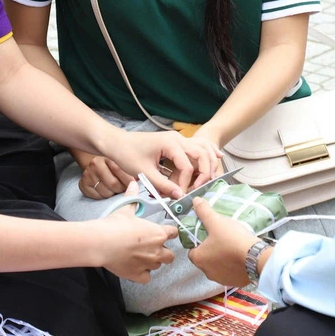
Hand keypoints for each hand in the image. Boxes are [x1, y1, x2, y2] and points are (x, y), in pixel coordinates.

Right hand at [78, 155, 133, 198]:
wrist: (96, 166)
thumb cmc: (113, 166)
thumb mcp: (122, 163)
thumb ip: (132, 170)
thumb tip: (143, 181)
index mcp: (108, 156)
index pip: (120, 171)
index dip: (129, 181)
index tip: (134, 185)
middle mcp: (96, 164)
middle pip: (114, 184)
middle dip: (122, 189)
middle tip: (124, 188)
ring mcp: (88, 174)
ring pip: (106, 192)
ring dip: (113, 194)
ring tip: (114, 189)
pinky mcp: (82, 184)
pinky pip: (97, 196)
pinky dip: (103, 196)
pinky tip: (105, 190)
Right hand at [91, 182, 177, 282]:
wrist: (102, 243)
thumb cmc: (116, 225)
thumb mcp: (126, 209)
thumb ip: (133, 197)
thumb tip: (134, 184)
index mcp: (158, 233)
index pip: (173, 233)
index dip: (169, 232)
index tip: (164, 232)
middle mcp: (157, 250)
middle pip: (170, 255)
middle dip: (164, 251)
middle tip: (152, 247)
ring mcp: (149, 265)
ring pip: (158, 266)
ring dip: (153, 261)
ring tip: (141, 256)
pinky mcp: (138, 275)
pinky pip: (147, 277)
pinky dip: (143, 274)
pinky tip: (135, 268)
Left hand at [106, 130, 220, 198]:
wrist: (116, 142)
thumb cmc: (127, 154)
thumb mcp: (144, 172)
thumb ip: (162, 185)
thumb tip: (178, 196)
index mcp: (170, 144)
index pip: (186, 166)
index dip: (184, 183)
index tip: (178, 195)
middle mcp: (177, 139)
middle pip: (201, 154)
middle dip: (204, 172)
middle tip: (200, 188)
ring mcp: (178, 139)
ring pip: (202, 149)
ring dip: (208, 163)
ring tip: (210, 178)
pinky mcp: (175, 143)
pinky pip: (196, 146)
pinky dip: (207, 152)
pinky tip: (217, 157)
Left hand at [187, 197, 260, 287]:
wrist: (256, 257)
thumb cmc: (232, 240)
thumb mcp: (216, 222)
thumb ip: (204, 212)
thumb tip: (195, 201)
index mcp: (199, 259)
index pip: (192, 250)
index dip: (198, 241)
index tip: (207, 235)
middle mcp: (207, 272)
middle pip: (205, 258)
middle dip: (211, 250)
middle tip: (221, 238)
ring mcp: (221, 279)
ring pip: (218, 266)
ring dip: (222, 258)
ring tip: (232, 246)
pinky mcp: (235, 282)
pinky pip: (230, 272)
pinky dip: (233, 266)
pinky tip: (240, 256)